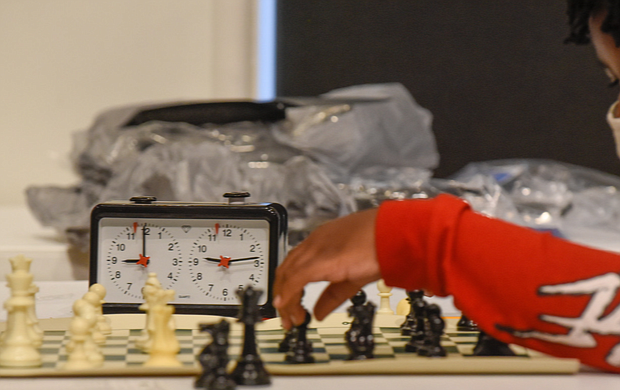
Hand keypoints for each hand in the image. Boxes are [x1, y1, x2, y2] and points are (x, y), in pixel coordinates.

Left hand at [273, 208, 381, 328]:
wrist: (394, 234)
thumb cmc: (381, 245)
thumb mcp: (352, 275)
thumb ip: (332, 295)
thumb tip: (319, 312)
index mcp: (321, 241)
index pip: (294, 264)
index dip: (288, 286)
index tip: (290, 303)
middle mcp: (314, 243)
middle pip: (285, 270)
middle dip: (282, 295)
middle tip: (287, 316)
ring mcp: (316, 249)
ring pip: (287, 275)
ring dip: (285, 299)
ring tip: (291, 318)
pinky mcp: (320, 260)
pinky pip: (295, 278)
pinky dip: (288, 294)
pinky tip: (288, 308)